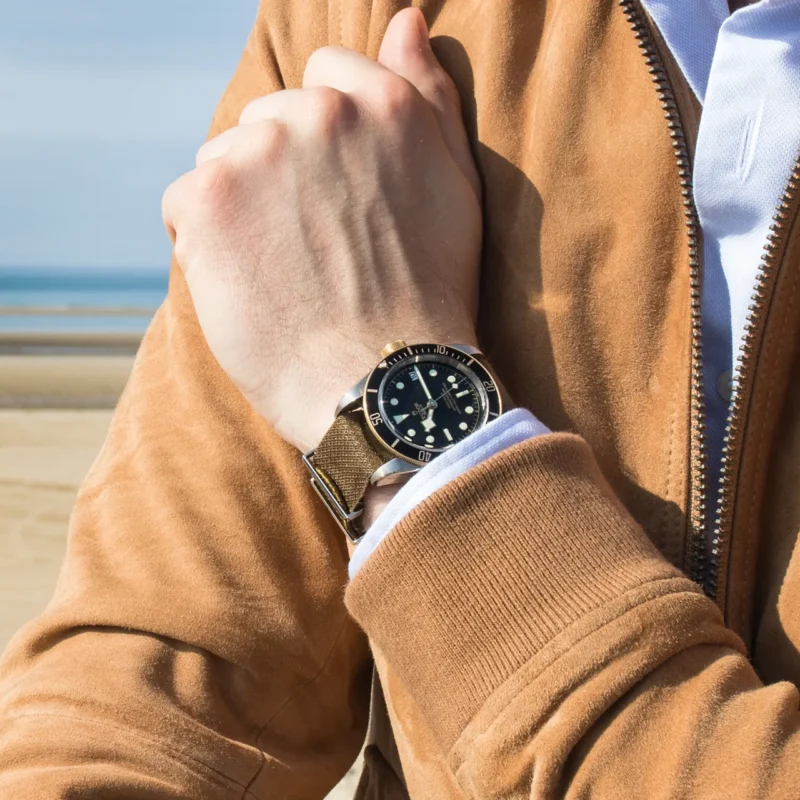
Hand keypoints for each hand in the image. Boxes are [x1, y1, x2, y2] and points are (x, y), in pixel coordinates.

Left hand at [162, 8, 481, 452]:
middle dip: (282, 177)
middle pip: (267, 121)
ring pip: (224, 161)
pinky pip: (183, 205)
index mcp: (381, 104)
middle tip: (316, 251)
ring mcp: (257, 153)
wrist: (384, 383)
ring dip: (242, 209)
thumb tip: (406, 20)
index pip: (324, 78)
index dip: (326, 147)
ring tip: (284, 273)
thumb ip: (428, 98)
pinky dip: (204, 244)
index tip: (340, 203)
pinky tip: (249, 287)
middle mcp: (319, 114)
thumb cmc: (427, 297)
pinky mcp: (206, 201)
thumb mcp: (455, 188)